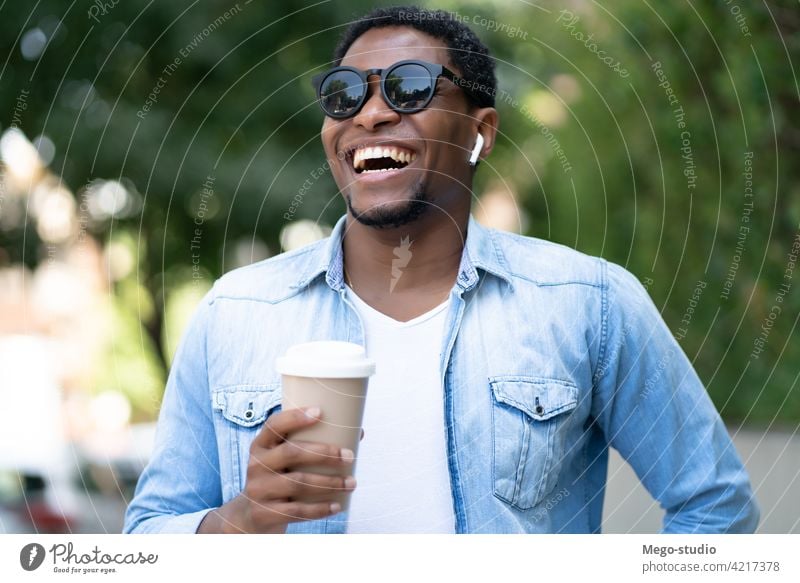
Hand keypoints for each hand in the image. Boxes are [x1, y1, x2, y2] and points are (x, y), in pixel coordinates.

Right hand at [197, 406, 355, 533]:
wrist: (251, 517)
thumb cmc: (278, 478)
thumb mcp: (284, 461)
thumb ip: (311, 446)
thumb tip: (357, 433)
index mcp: (260, 445)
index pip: (274, 425)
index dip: (295, 417)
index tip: (320, 412)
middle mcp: (255, 465)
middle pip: (291, 453)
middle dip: (324, 453)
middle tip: (350, 456)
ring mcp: (258, 490)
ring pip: (298, 483)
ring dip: (330, 483)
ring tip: (351, 483)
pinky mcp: (264, 513)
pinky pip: (296, 511)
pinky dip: (320, 509)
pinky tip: (337, 505)